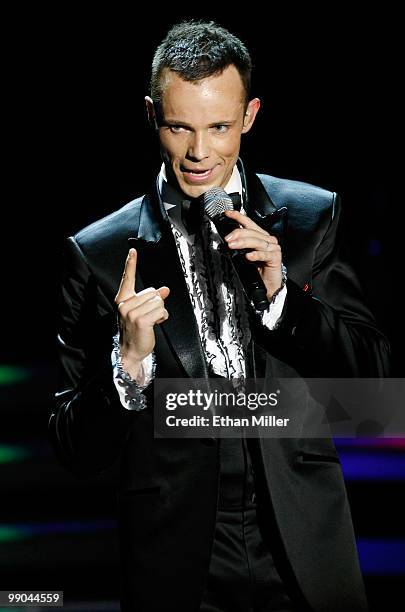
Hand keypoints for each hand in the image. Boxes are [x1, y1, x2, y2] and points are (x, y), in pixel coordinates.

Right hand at [114, 248, 169, 377]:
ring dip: (160, 312)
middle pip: (152, 292)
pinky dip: (162, 317)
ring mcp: (131, 312)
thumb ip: (152, 299)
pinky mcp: (141, 320)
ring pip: (158, 301)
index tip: (132, 251)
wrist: (130, 351)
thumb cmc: (136, 331)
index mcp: (122, 299)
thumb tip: (165, 289)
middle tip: (149, 317)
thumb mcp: (142, 312)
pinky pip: (160, 310)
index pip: (127, 278)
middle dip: (156, 304)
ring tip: (151, 322)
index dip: (130, 263)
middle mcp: (124, 304)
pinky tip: (156, 324)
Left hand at [224, 210, 281, 298]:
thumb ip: (240, 247)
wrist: (269, 284)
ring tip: (232, 246)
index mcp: (261, 236)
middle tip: (227, 238)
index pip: (249, 223)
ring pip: (257, 242)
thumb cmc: (259, 269)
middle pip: (252, 232)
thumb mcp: (246, 255)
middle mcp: (268, 240)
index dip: (239, 217)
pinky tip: (249, 256)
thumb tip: (227, 242)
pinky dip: (256, 255)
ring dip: (243, 243)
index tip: (228, 214)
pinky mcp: (275, 258)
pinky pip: (265, 255)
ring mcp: (273, 248)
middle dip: (238, 233)